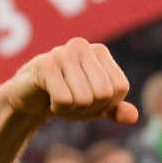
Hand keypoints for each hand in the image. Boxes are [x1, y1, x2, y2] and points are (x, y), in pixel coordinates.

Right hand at [0, 38, 138, 125]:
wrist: (28, 99)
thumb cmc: (66, 97)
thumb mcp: (95, 107)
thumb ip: (116, 110)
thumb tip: (133, 116)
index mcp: (100, 52)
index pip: (119, 88)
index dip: (106, 103)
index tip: (88, 100)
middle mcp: (82, 46)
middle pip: (104, 93)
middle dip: (89, 108)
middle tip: (72, 101)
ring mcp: (62, 53)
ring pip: (84, 99)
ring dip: (72, 110)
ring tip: (59, 98)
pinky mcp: (43, 65)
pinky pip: (64, 100)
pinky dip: (57, 108)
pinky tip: (48, 98)